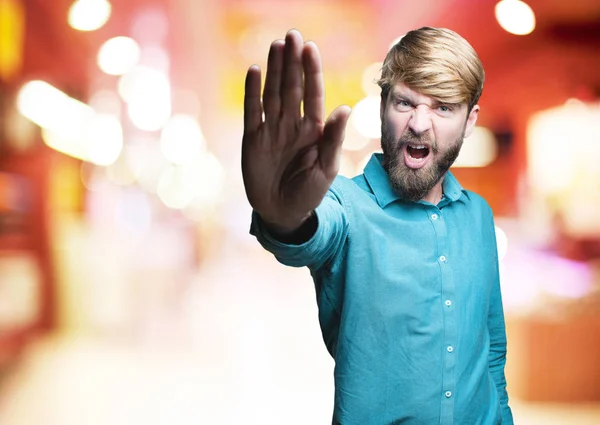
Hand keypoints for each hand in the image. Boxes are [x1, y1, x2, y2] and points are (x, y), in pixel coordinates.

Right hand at [242, 29, 350, 233]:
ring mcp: (272, 129)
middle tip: (292, 35)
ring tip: (277, 45)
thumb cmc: (309, 193)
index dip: (311, 71)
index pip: (313, 93)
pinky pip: (252, 110)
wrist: (282, 213)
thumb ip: (333, 138)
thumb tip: (344, 108)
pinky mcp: (253, 138)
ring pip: (273, 93)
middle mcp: (293, 124)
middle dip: (292, 61)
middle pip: (292, 86)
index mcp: (313, 130)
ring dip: (274, 69)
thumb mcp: (326, 168)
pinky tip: (255, 71)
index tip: (310, 48)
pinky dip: (252, 91)